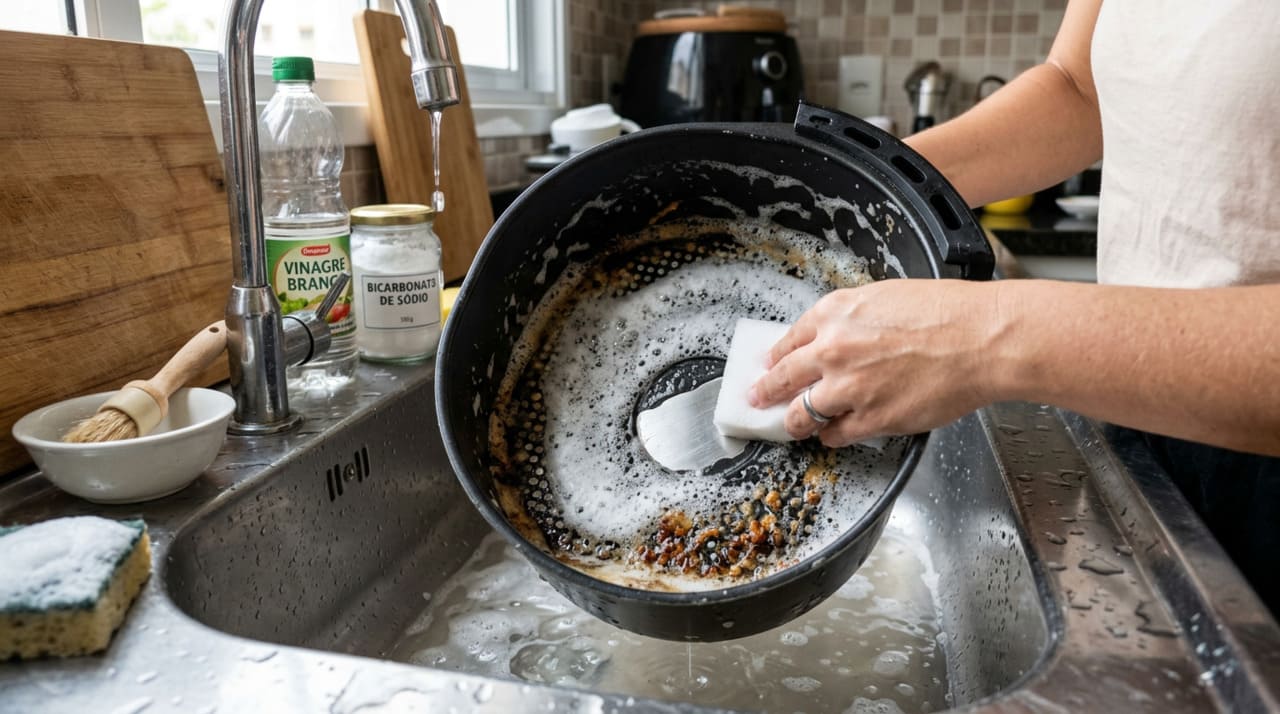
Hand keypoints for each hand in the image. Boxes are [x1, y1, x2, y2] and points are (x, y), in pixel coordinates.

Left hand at [747, 279, 1003, 446]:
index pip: (787, 341)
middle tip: (758, 400)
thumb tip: (831, 340)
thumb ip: (850, 319)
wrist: (982, 339)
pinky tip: (834, 434)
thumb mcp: (884, 297)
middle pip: (781, 379)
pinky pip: (834, 435)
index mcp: (834, 313)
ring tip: (792, 426)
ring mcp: (848, 387)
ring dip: (794, 422)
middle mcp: (833, 349)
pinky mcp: (870, 418)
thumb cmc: (947, 313)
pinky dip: (831, 437)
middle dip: (766, 393)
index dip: (775, 359)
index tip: (769, 367)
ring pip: (800, 415)